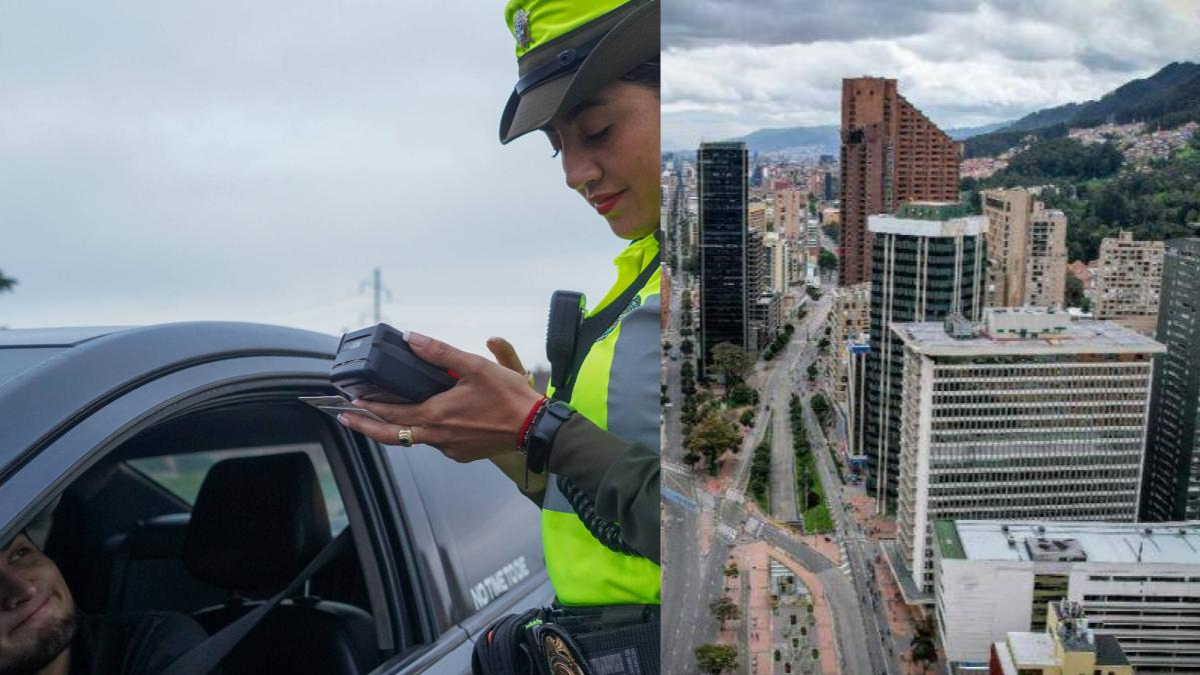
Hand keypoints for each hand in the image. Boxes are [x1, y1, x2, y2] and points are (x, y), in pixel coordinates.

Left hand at [337, 332, 542, 462]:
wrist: (535, 428)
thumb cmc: (508, 398)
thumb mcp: (474, 366)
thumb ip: (440, 353)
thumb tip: (412, 338)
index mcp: (436, 414)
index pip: (391, 414)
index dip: (368, 409)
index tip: (351, 404)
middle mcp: (438, 436)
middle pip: (392, 435)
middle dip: (367, 426)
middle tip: (347, 419)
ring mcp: (450, 448)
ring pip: (415, 439)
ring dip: (396, 429)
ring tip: (383, 418)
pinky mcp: (462, 453)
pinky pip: (436, 444)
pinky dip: (425, 433)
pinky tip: (429, 422)